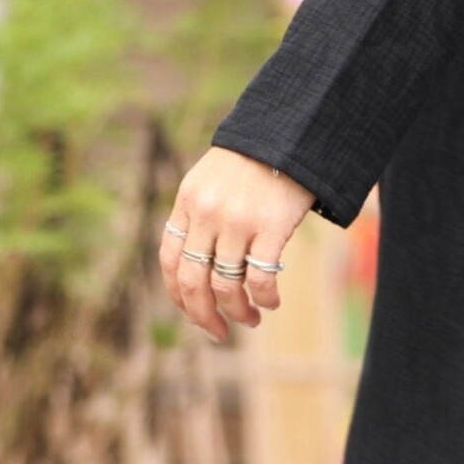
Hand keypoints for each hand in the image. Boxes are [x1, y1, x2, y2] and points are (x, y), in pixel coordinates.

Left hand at [160, 149, 315, 343]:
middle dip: (203, 315)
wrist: (293, 131)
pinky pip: (261, 277)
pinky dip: (265, 297)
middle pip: (193, 280)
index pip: (170, 260)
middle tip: (218, 332)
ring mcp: (238, 221)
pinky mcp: (271, 226)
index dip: (179, 295)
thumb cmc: (256, 159)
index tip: (194, 312)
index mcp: (188, 201)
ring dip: (238, 312)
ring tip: (251, 319)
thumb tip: (199, 266)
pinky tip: (272, 302)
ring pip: (227, 285)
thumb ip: (200, 214)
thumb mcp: (213, 179)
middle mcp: (207, 213)